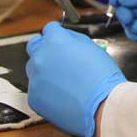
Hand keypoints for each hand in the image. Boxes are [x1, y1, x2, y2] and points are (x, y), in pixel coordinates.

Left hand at [25, 21, 125, 136]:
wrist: (102, 106)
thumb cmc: (102, 77)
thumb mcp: (92, 47)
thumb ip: (73, 39)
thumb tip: (65, 38)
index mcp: (55, 40)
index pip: (48, 29)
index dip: (56, 34)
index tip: (60, 41)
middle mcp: (41, 56)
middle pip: (34, 46)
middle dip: (44, 49)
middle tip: (57, 58)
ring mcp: (35, 78)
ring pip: (33, 69)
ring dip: (44, 70)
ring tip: (63, 81)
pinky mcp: (34, 97)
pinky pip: (36, 89)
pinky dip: (46, 91)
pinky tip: (62, 95)